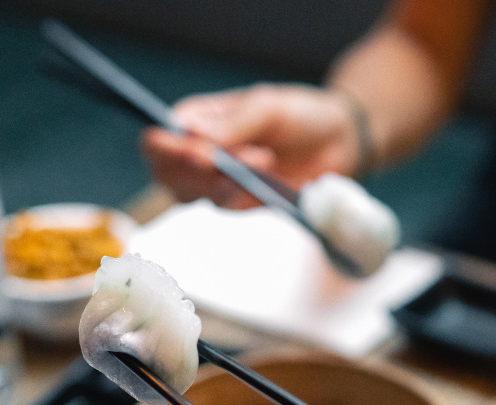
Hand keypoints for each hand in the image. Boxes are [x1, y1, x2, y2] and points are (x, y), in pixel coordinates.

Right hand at [140, 84, 363, 208]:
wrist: (338, 142)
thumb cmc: (299, 114)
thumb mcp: (266, 107)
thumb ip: (232, 124)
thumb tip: (195, 138)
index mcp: (195, 120)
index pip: (157, 138)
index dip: (167, 150)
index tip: (197, 153)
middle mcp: (196, 152)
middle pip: (164, 172)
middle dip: (193, 171)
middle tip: (227, 160)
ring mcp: (213, 181)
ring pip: (187, 194)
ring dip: (218, 183)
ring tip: (262, 160)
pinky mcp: (236, 202)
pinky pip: (222, 206)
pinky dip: (239, 195)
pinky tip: (266, 179)